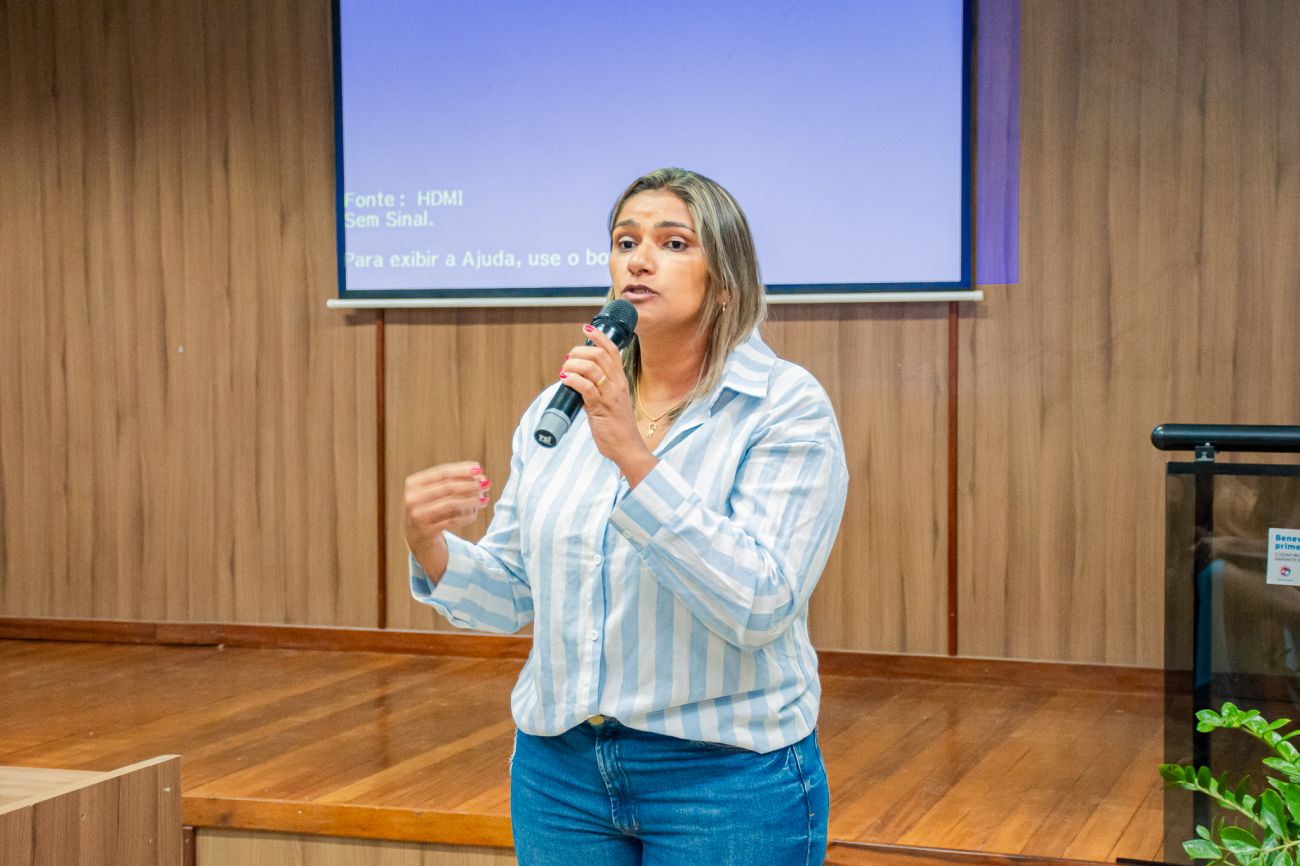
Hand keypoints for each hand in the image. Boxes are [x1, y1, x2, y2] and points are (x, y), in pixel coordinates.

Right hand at [403, 461, 490, 578]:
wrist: (417, 542)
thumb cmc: (431, 512)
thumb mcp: (436, 495)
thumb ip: (454, 482)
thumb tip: (480, 474)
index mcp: (413, 484)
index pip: (441, 473)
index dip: (462, 470)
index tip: (479, 469)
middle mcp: (412, 499)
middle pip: (447, 487)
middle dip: (470, 484)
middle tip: (486, 483)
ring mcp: (418, 516)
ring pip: (451, 504)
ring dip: (471, 501)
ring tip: (484, 499)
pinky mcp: (426, 532)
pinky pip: (452, 521)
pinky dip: (465, 517)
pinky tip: (474, 515)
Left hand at [560, 324, 657, 485]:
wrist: (627, 448)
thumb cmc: (618, 427)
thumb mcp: (611, 402)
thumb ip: (597, 390)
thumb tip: (578, 383)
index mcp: (620, 381)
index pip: (612, 351)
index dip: (599, 337)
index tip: (587, 328)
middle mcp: (617, 385)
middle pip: (599, 355)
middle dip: (579, 351)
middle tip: (568, 359)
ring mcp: (610, 396)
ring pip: (592, 368)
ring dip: (573, 364)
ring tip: (564, 370)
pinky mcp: (600, 409)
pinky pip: (586, 387)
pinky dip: (572, 380)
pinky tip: (564, 379)